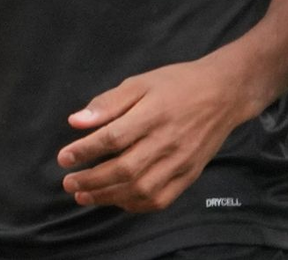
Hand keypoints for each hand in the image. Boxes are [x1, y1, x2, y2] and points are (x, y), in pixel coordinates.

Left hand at [58, 56, 253, 212]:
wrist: (224, 93)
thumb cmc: (178, 84)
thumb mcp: (142, 82)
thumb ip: (109, 102)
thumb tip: (76, 121)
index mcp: (154, 113)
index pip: (113, 138)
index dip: (85, 151)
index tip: (64, 157)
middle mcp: (167, 140)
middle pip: (124, 169)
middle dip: (91, 180)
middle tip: (68, 182)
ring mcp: (180, 161)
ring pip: (139, 189)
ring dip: (107, 196)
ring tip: (84, 195)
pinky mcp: (189, 175)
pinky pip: (158, 200)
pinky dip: (134, 205)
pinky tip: (117, 199)